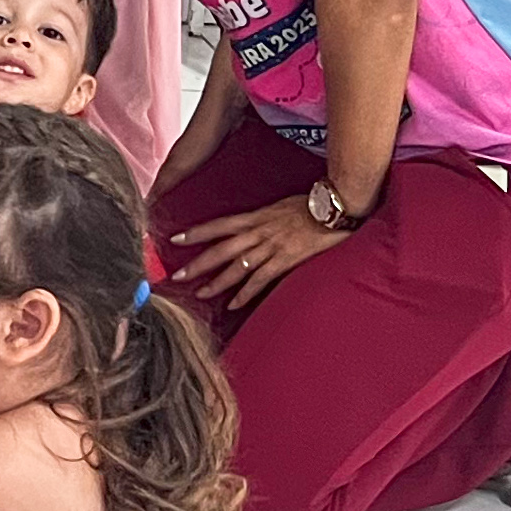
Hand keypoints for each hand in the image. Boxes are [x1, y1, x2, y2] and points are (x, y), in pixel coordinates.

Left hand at [167, 194, 345, 311]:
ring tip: (199, 294)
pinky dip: (245, 294)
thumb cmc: (310, 206)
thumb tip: (248, 227)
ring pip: (237, 268)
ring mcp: (271, 247)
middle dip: (198, 264)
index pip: (218, 225)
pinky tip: (233, 305)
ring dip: (216, 283)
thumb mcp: (278, 206)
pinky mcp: (286, 260)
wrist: (336, 207)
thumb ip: (261, 218)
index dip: (196, 232)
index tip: (175, 239)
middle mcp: (258, 232)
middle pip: (221, 250)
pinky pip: (260, 280)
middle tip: (176, 275)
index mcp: (255, 217)